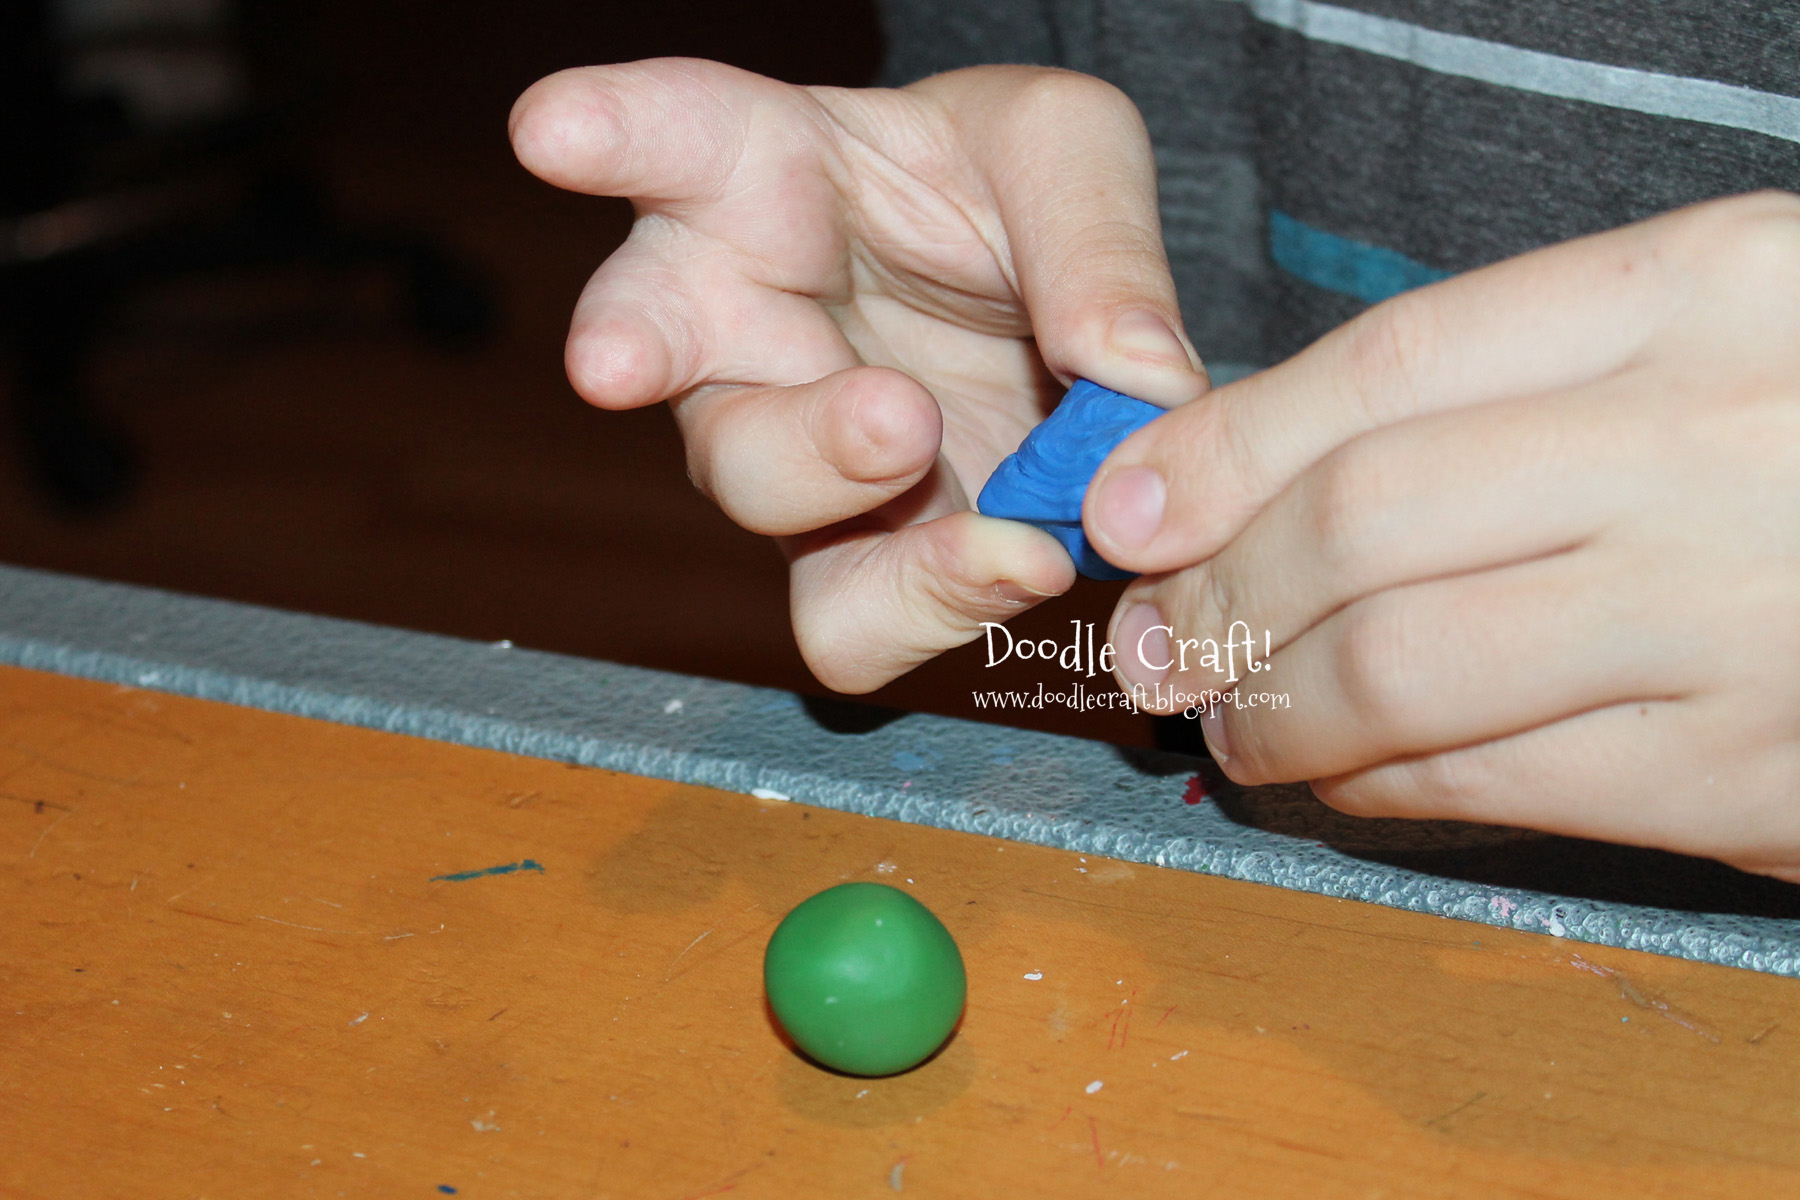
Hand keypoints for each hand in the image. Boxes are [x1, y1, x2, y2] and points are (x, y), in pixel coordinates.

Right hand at [509, 59, 1207, 690]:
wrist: (1051, 315)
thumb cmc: (1017, 203)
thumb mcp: (1071, 159)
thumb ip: (1095, 239)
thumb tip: (1133, 378)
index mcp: (763, 179)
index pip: (675, 135)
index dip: (608, 131)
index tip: (548, 128)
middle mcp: (738, 319)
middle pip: (651, 334)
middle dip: (653, 345)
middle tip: (659, 355)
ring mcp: (785, 448)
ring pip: (749, 490)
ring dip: (832, 477)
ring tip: (928, 437)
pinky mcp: (854, 554)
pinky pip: (848, 620)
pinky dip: (931, 604)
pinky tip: (1016, 559)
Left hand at [1084, 191, 1799, 877]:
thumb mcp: (1693, 342)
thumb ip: (1499, 384)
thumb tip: (1240, 464)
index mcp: (1699, 290)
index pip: (1391, 364)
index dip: (1224, 446)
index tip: (1126, 505)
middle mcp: (1712, 440)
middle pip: (1368, 521)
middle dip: (1220, 595)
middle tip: (1156, 640)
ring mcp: (1736, 612)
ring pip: (1406, 668)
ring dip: (1275, 711)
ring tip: (1226, 724)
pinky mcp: (1748, 773)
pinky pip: (1495, 783)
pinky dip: (1379, 786)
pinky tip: (1339, 776)